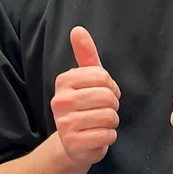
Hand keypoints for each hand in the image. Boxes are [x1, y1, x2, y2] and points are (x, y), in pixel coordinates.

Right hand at [49, 28, 121, 167]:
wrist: (73, 142)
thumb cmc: (84, 105)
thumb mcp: (86, 78)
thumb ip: (85, 54)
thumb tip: (78, 29)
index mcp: (63, 81)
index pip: (103, 77)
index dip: (111, 87)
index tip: (103, 93)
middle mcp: (60, 101)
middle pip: (107, 97)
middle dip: (113, 105)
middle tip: (103, 109)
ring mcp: (64, 124)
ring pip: (109, 116)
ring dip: (112, 121)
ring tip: (101, 122)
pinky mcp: (73, 144)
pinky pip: (107, 135)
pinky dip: (109, 136)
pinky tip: (99, 135)